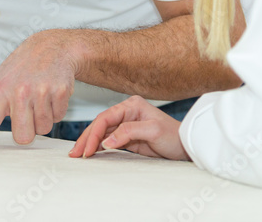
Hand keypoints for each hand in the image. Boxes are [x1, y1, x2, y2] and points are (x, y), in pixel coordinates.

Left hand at [0, 30, 77, 154]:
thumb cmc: (18, 70)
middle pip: (23, 136)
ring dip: (42, 119)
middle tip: (25, 112)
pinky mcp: (60, 92)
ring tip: (39, 99)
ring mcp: (41, 91)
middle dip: (26, 129)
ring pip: (43, 129)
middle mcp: (19, 91)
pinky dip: (55, 110)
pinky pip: (58, 118)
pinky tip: (51, 94)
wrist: (52, 47)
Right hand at [68, 95, 189, 160]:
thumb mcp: (153, 131)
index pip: (106, 117)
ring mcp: (126, 125)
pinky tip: (90, 153)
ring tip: (78, 154)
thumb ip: (129, 132)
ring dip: (90, 143)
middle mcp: (126, 112)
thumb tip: (107, 140)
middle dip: (87, 138)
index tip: (87, 149)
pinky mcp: (127, 137)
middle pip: (100, 124)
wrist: (186, 146)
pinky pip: (108, 141)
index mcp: (131, 105)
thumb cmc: (173, 136)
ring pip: (102, 133)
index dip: (94, 133)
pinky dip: (98, 147)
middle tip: (75, 153)